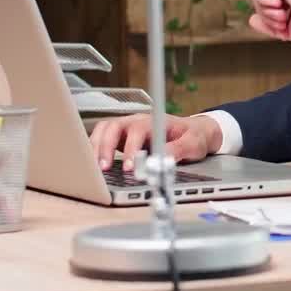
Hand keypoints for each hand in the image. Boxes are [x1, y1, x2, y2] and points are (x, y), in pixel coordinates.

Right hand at [88, 113, 221, 171]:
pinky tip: (95, 166)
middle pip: (114, 127)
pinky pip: (103, 139)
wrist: (195, 132)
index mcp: (155, 121)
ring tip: (96, 169)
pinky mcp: (122, 139)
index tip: (130, 167)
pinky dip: (95, 150)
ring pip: (104, 131)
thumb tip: (160, 159)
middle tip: (105, 169)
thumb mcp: (193, 143)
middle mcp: (137, 122)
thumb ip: (177, 150)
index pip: (138, 130)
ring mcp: (128, 129)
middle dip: (106, 147)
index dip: (131, 147)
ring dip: (97, 148)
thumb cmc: (193, 136)